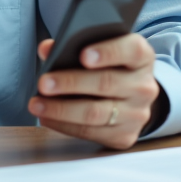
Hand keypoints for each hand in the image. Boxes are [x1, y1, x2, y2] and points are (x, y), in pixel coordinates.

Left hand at [27, 33, 159, 149]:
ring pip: (96, 112)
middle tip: (43, 82)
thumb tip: (46, 49)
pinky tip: (47, 118)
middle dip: (71, 83)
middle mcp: (144, 86)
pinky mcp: (125, 136)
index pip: (131, 50)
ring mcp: (137, 114)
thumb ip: (73, 44)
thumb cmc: (107, 66)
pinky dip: (64, 126)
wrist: (130, 97)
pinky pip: (91, 133)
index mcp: (142, 57)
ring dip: (61, 109)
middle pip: (107, 83)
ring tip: (36, 104)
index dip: (108, 52)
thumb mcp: (98, 50)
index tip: (83, 55)